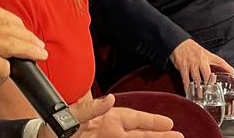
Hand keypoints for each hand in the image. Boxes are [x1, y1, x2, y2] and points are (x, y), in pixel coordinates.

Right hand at [0, 7, 46, 102]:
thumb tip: (10, 33)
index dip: (16, 22)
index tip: (25, 31)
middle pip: (9, 28)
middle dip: (28, 37)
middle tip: (38, 45)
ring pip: (12, 44)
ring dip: (29, 51)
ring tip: (38, 55)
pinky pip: (4, 67)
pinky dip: (4, 75)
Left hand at [38, 95, 182, 137]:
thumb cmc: (52, 129)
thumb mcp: (69, 116)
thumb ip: (89, 108)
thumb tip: (111, 100)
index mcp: (104, 119)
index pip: (133, 119)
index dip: (151, 121)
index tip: (169, 124)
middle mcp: (110, 132)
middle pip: (140, 134)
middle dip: (159, 135)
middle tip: (180, 137)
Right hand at [169, 39, 233, 88]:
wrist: (179, 43)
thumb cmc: (192, 49)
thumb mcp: (204, 52)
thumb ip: (211, 62)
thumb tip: (218, 72)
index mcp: (207, 56)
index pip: (220, 61)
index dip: (228, 67)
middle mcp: (200, 60)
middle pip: (207, 74)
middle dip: (209, 84)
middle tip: (212, 92)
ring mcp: (191, 63)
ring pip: (196, 78)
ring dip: (199, 88)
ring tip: (201, 96)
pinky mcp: (183, 66)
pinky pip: (185, 78)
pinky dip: (187, 86)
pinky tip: (188, 92)